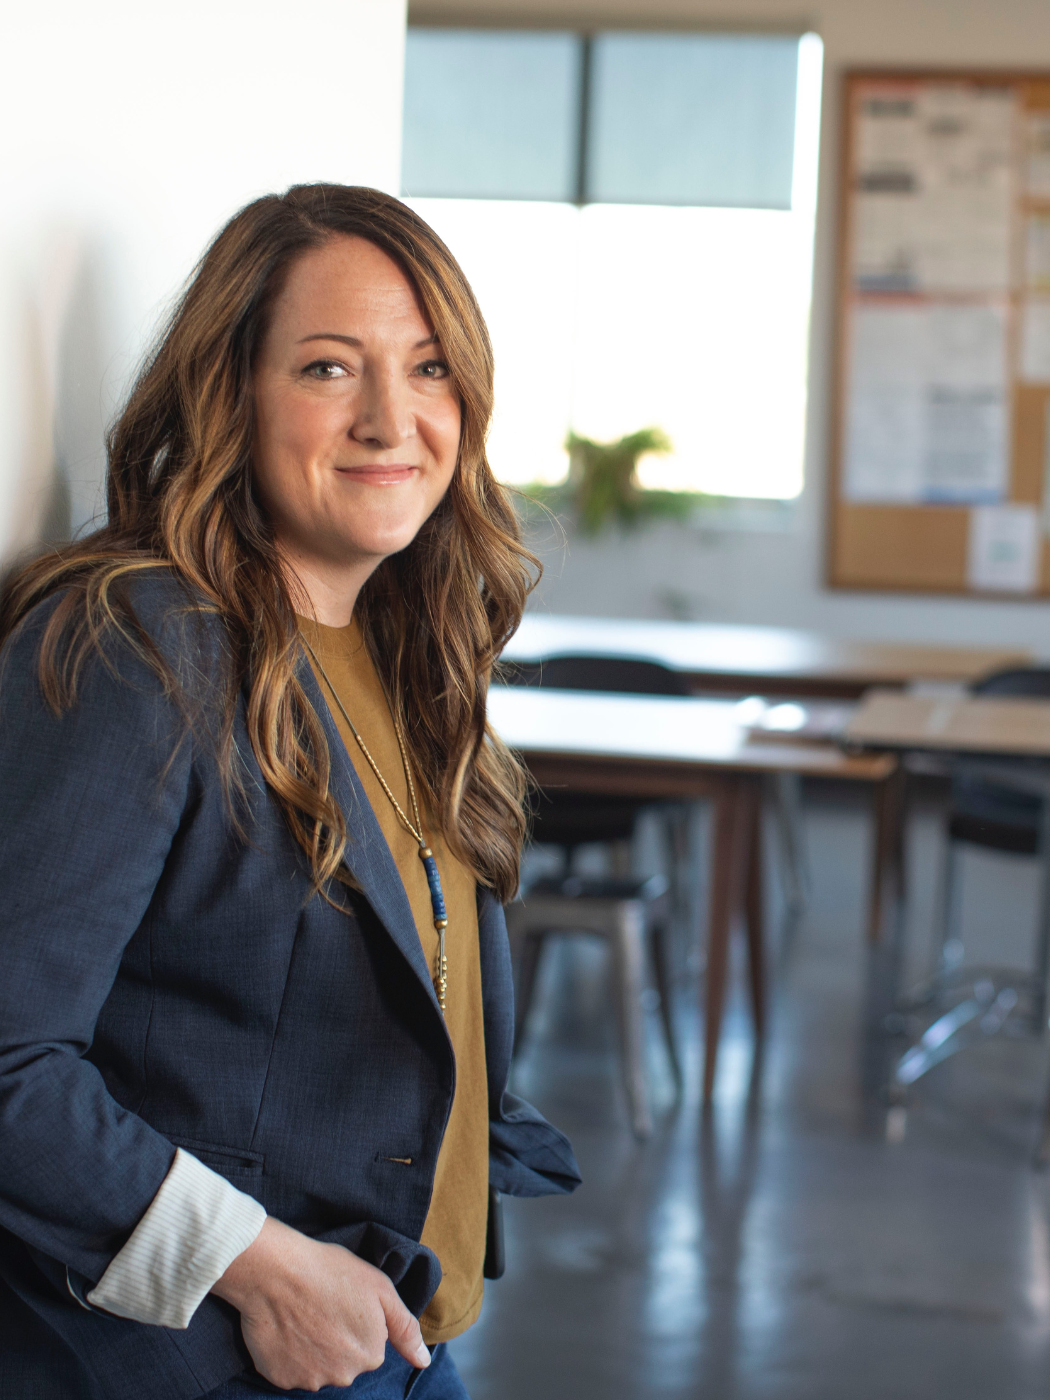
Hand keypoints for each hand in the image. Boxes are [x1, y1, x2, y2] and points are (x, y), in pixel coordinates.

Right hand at [212, 1217, 430, 1390]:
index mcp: (371, 1355)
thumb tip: (423, 1362)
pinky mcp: (280, 1379)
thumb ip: (405, 1329)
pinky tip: (286, 1328)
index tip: (343, 1300)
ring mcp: (310, 1380)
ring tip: (302, 1315)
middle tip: (322, 1307)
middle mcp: (344, 1376)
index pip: (370, 1345)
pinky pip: (290, 1371)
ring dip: (313, 1348)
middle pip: (346, 1360)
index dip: (357, 1320)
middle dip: (337, 1339)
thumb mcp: (380, 1288)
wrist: (275, 1271)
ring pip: (319, 1367)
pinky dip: (289, 1354)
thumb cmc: (330, 1271)